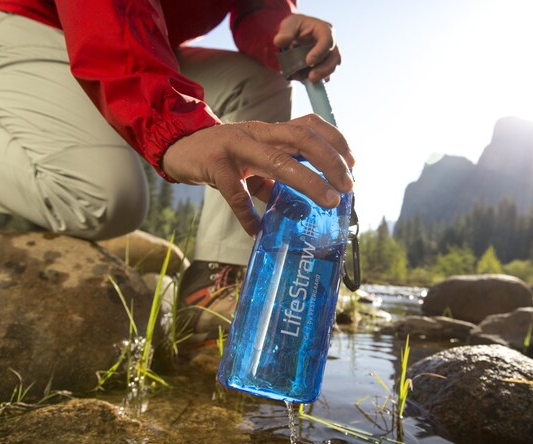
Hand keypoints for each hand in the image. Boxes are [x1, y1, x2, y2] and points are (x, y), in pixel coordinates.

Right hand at [161, 114, 354, 235]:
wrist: (179, 147)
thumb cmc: (223, 155)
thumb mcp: (253, 160)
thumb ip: (276, 177)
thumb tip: (303, 205)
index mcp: (270, 131)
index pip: (310, 124)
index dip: (335, 139)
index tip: (353, 162)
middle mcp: (258, 133)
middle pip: (302, 137)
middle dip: (330, 160)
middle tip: (347, 186)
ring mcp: (236, 146)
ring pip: (277, 160)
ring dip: (307, 181)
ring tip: (327, 201)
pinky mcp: (215, 165)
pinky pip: (236, 193)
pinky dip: (249, 214)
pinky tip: (257, 229)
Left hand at [274, 14, 340, 82]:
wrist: (296, 35)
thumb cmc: (295, 27)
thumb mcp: (288, 25)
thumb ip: (285, 32)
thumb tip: (279, 41)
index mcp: (324, 29)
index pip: (327, 40)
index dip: (320, 52)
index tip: (308, 62)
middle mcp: (331, 43)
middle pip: (335, 57)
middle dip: (324, 69)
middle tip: (311, 77)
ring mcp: (331, 55)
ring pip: (333, 67)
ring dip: (322, 76)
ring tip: (308, 81)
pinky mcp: (326, 66)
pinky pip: (327, 75)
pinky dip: (318, 80)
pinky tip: (307, 81)